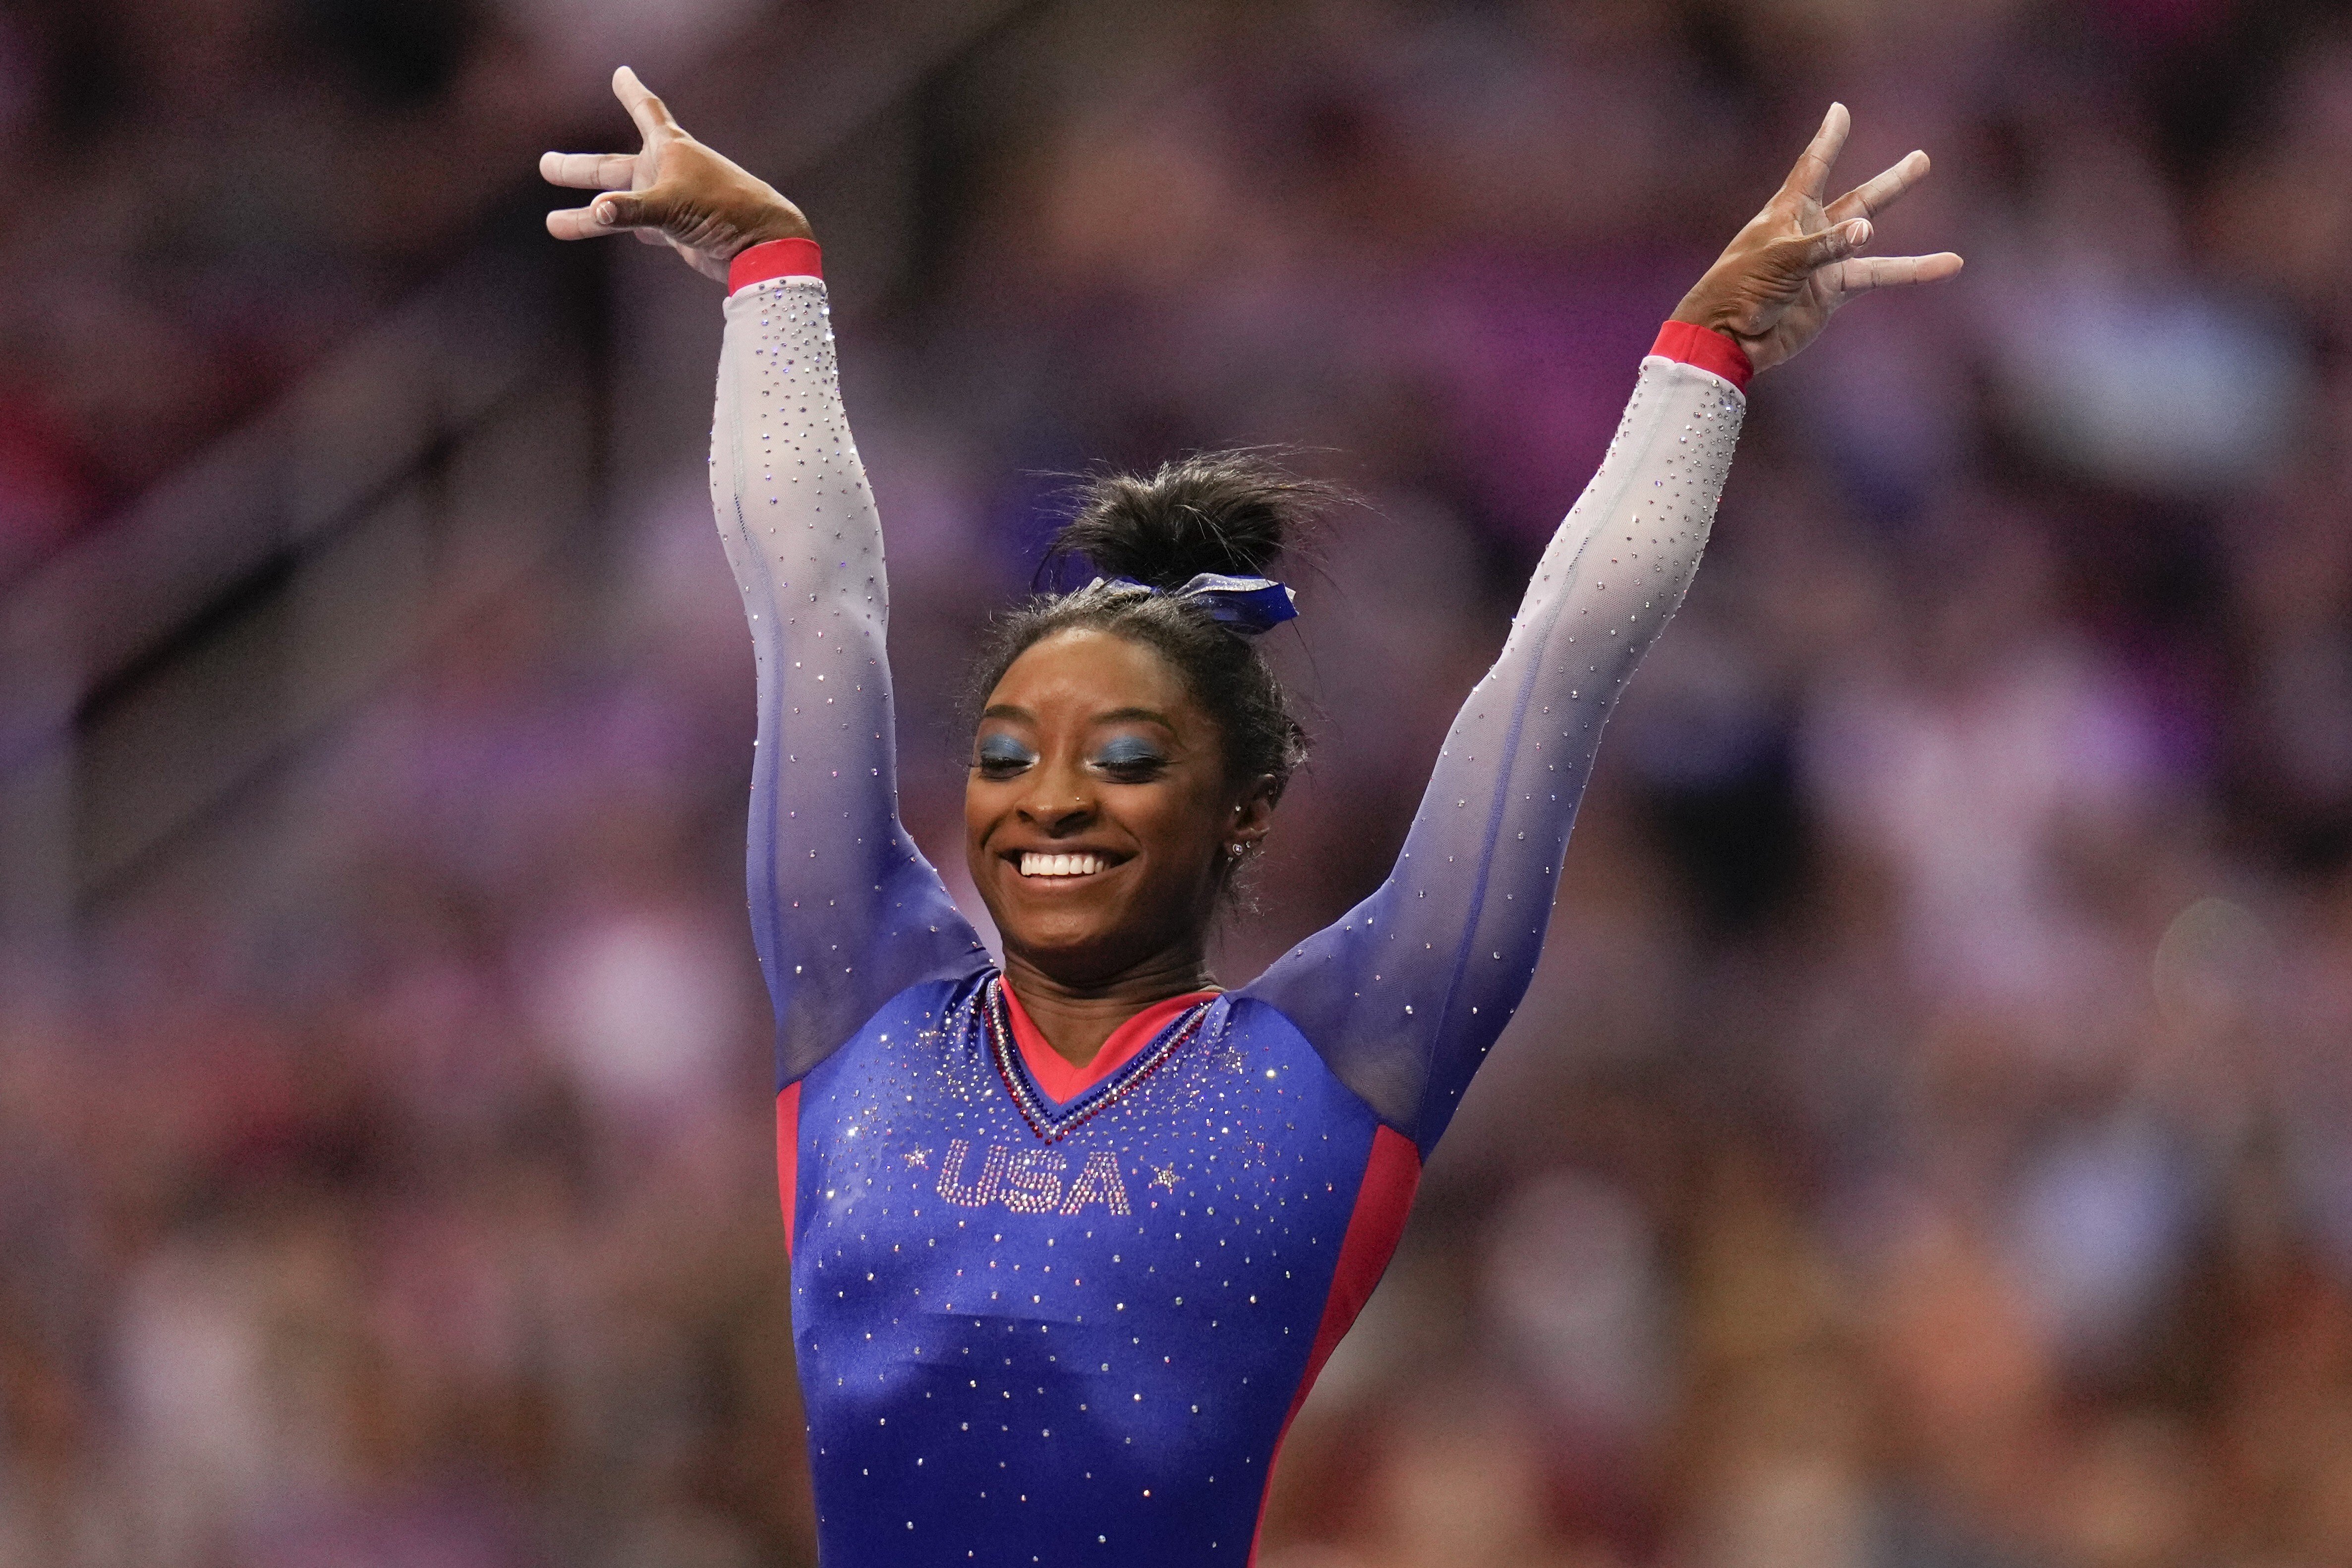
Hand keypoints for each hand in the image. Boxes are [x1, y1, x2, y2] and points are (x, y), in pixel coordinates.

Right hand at [540, 67, 811, 282]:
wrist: (760, 246)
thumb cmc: (722, 210)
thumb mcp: (670, 206)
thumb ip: (630, 210)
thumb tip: (597, 211)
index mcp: (669, 148)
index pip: (644, 110)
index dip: (631, 91)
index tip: (621, 73)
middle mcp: (666, 170)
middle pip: (612, 165)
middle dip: (579, 168)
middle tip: (546, 165)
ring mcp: (670, 201)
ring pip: (618, 203)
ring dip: (588, 213)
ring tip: (554, 223)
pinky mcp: (676, 229)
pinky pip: (638, 225)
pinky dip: (619, 225)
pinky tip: (603, 225)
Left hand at [1671, 104, 1962, 373]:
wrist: (1728, 338)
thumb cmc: (1740, 289)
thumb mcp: (1780, 260)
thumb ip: (1825, 245)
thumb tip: (1867, 231)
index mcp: (1786, 212)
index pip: (1812, 166)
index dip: (1828, 139)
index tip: (1839, 110)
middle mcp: (1809, 232)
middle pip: (1856, 200)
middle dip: (1888, 182)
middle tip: (1920, 159)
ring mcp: (1823, 262)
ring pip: (1868, 234)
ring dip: (1900, 218)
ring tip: (1934, 208)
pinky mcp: (1832, 291)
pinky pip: (1878, 275)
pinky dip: (1912, 271)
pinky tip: (1947, 264)